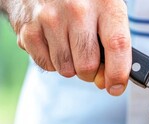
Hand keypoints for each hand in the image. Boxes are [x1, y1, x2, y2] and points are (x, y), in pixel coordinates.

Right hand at [7, 0, 130, 95]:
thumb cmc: (84, 4)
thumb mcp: (107, 14)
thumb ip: (114, 47)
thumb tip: (106, 83)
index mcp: (105, 4)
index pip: (117, 45)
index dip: (118, 73)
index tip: (116, 87)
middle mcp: (77, 8)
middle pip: (88, 65)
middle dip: (91, 73)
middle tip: (90, 62)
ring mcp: (50, 17)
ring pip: (66, 69)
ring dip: (71, 67)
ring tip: (71, 47)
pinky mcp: (28, 27)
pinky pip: (46, 64)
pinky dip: (53, 62)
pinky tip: (55, 43)